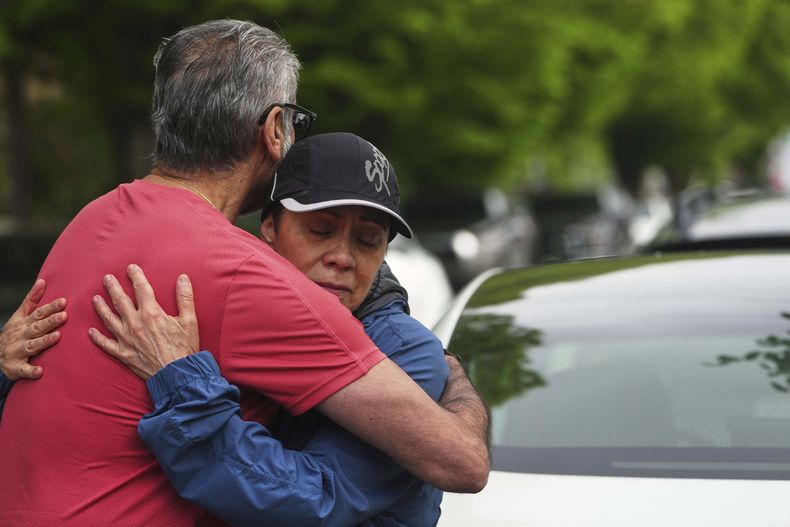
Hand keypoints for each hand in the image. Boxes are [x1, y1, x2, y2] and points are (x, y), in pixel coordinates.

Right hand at [0, 279, 67, 379]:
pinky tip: (40, 371)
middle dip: (50, 322)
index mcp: (23, 323)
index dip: (50, 307)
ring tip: (57, 337)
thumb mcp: (20, 315)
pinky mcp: (15, 367)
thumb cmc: (15, 332)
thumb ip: (32, 299)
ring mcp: (17, 351)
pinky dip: (31, 371)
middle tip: (64, 316)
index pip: (38, 314)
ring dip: (44, 341)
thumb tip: (43, 281)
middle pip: (36, 328)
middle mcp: (20, 336)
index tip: (64, 302)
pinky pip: (23, 370)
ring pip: (31, 346)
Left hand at [88, 264, 198, 379]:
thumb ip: (185, 298)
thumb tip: (183, 278)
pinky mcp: (123, 353)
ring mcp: (126, 339)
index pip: (141, 288)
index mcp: (151, 313)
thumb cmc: (185, 348)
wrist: (177, 374)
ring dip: (101, 307)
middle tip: (106, 278)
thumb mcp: (190, 320)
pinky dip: (97, 338)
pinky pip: (106, 344)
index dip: (135, 276)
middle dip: (112, 287)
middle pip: (120, 300)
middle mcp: (135, 323)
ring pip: (108, 319)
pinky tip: (91, 331)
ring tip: (95, 298)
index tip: (131, 267)